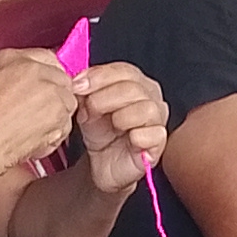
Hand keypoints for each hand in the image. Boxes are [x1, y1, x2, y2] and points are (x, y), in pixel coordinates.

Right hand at [0, 48, 87, 176]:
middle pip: (62, 80)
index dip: (47, 78)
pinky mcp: (59, 111)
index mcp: (11, 57)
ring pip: (67, 103)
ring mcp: (49, 88)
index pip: (46, 58)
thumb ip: (10, 79)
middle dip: (53, 99)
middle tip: (34, 116)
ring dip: (54, 118)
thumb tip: (22, 88)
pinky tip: (31, 140)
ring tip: (29, 130)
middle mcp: (33, 68)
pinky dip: (53, 136)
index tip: (43, 90)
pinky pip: (65, 125)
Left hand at [64, 63, 169, 196]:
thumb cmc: (101, 134)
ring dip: (121, 117)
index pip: (123, 71)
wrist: (103, 165)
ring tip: (111, 126)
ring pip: (146, 109)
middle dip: (105, 98)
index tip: (78, 86)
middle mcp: (151, 98)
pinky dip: (137, 136)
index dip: (99, 77)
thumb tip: (79, 82)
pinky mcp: (159, 143)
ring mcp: (158, 120)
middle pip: (133, 88)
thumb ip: (86, 91)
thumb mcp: (87, 107)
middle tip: (89, 109)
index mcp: (135, 83)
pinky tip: (127, 140)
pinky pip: (154, 134)